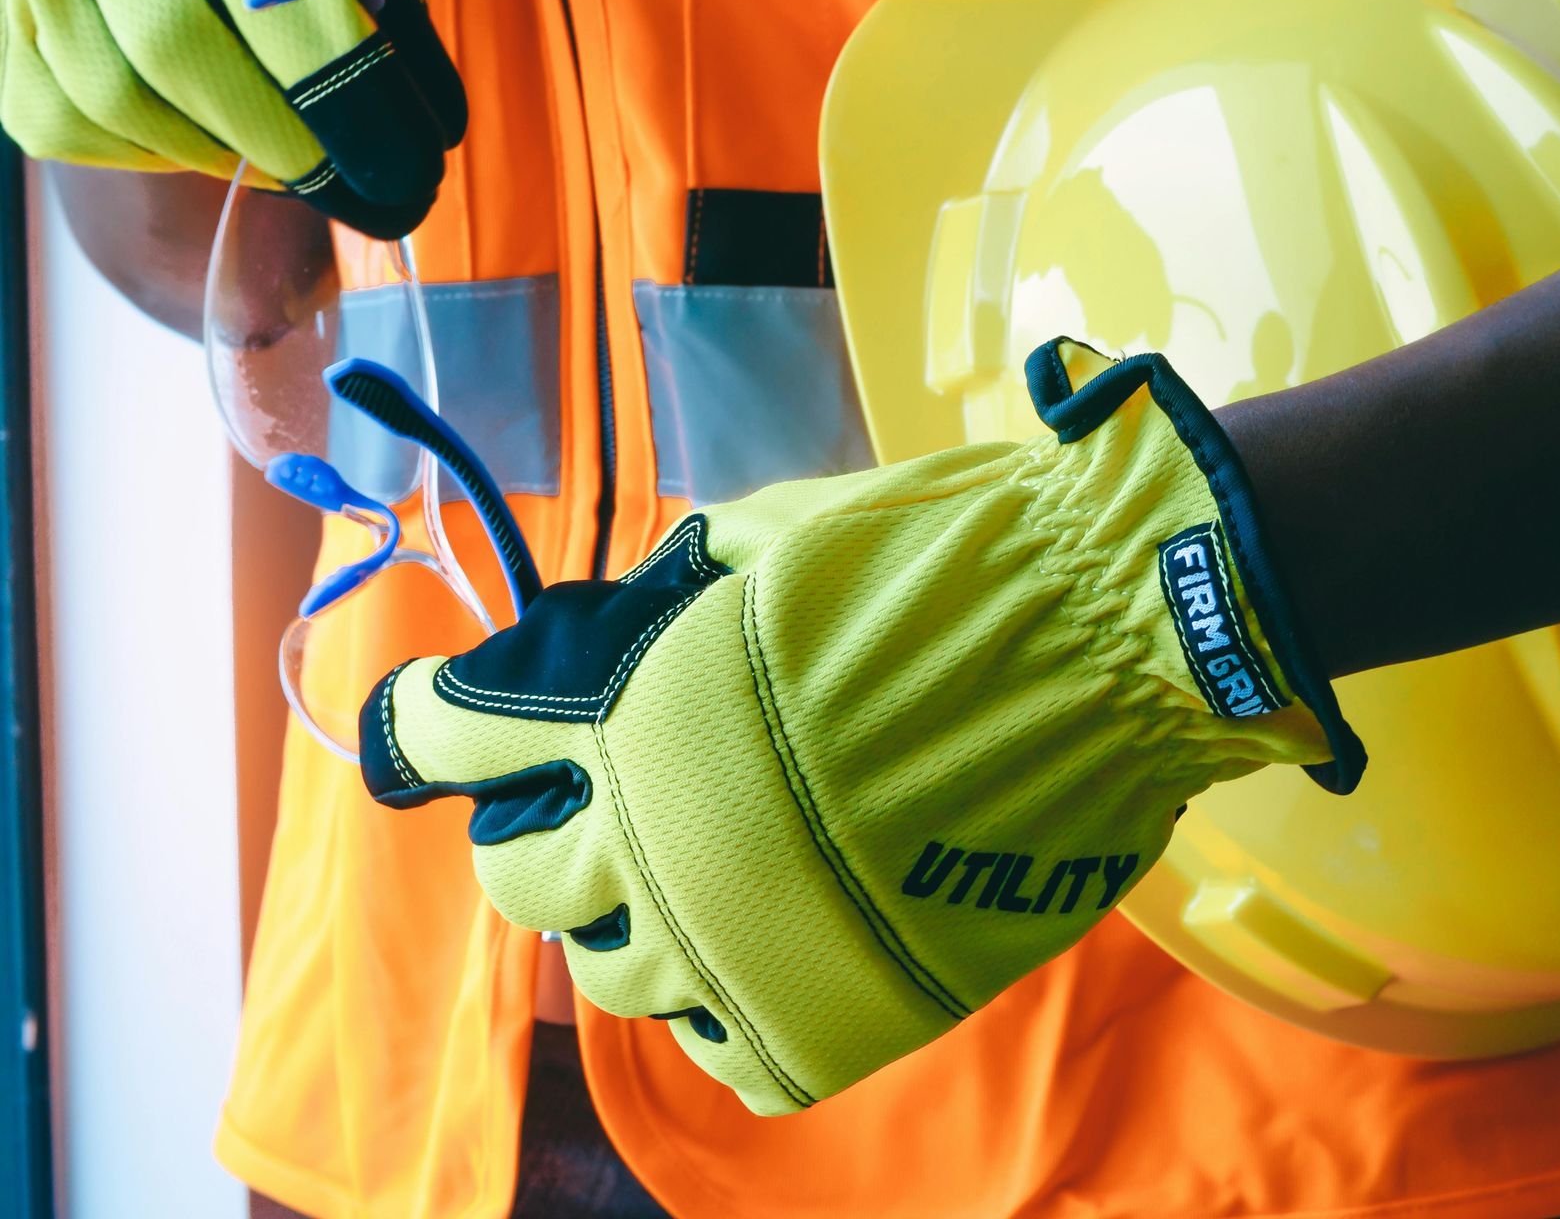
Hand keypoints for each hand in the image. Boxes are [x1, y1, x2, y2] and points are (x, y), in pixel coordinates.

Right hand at [0, 0, 463, 237]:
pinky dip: (142, 155)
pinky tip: (209, 144)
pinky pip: (51, 115)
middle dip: (292, 148)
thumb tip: (421, 122)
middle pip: (176, 45)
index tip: (411, 171)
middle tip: (368, 197)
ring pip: (110, 93)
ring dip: (223, 156)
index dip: (346, 93)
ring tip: (298, 166)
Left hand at [360, 339, 1361, 1114]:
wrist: (1108, 643)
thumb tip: (628, 614)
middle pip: (518, 881)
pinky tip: (761, 948)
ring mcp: (737, 948)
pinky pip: (722, 1052)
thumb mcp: (786, 535)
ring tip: (697, 871)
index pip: (457, 735)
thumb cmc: (951, 565)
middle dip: (532, 836)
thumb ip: (680, 587)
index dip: (424, 726)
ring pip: (612, 977)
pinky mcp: (826, 1019)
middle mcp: (657, 843)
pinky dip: (721, 1005)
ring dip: (629, 920)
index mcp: (633, 714)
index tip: (423, 731)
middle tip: (588, 805)